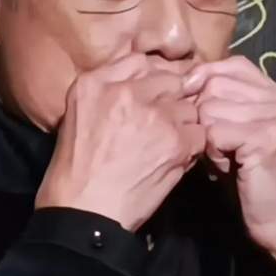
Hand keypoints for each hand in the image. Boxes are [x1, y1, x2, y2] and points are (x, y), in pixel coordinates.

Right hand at [36, 54, 206, 231]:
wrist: (84, 213)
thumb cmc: (76, 172)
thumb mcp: (76, 118)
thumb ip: (106, 92)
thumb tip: (143, 84)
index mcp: (93, 82)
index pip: (140, 62)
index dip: (152, 80)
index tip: (153, 98)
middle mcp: (124, 90)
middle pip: (169, 79)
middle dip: (171, 101)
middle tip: (163, 125)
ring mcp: (152, 113)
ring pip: (188, 106)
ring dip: (183, 124)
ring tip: (167, 146)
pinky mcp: (175, 139)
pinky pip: (199, 132)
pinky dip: (192, 147)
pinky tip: (175, 160)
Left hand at [184, 55, 275, 269]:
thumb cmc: (260, 183)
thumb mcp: (245, 135)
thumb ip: (228, 107)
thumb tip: (187, 83)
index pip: (234, 64)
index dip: (207, 81)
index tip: (193, 105)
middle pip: (218, 82)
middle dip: (203, 112)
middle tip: (216, 144)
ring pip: (212, 106)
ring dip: (208, 135)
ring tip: (224, 158)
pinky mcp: (268, 137)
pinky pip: (215, 131)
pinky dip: (213, 151)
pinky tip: (226, 167)